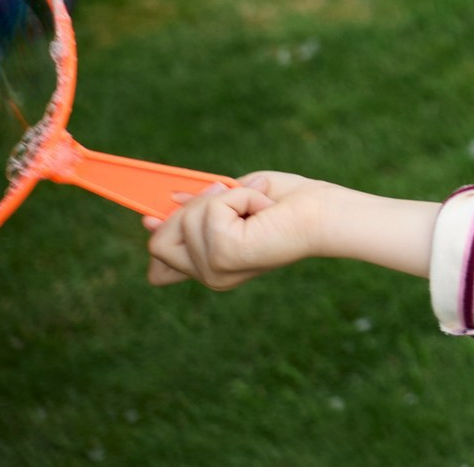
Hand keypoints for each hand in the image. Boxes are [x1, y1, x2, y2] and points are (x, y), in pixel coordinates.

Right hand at [146, 171, 329, 289]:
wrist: (326, 214)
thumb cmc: (290, 204)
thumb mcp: (236, 201)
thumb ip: (199, 208)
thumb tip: (159, 207)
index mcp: (213, 267)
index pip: (161, 271)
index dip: (155, 238)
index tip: (148, 217)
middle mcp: (210, 276)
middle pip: (159, 240)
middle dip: (191, 207)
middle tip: (234, 198)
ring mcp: (214, 270)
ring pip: (184, 218)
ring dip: (225, 198)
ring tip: (260, 207)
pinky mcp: (223, 255)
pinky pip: (210, 208)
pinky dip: (239, 197)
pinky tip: (263, 209)